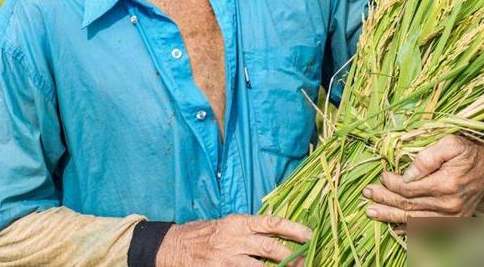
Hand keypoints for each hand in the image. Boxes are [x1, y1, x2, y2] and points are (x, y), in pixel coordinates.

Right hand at [155, 213, 311, 266]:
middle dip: (292, 256)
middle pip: (270, 247)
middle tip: (308, 261)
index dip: (293, 229)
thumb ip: (249, 229)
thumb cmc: (203, 234)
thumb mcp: (227, 224)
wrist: (173, 246)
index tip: (310, 235)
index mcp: (238, 222)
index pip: (271, 222)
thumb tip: (276, 233)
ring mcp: (228, 257)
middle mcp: (235, 238)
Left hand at [362, 135, 483, 222]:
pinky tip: (394, 226)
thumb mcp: (450, 144)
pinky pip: (428, 227)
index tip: (381, 176)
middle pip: (408, 206)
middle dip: (384, 200)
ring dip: (391, 216)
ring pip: (415, 219)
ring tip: (372, 212)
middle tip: (366, 194)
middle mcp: (449, 205)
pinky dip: (409, 228)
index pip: (409, 189)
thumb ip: (427, 158)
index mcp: (446, 185)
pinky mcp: (455, 221)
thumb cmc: (469, 151)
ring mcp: (452, 216)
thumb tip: (406, 174)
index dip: (392, 183)